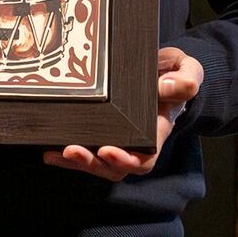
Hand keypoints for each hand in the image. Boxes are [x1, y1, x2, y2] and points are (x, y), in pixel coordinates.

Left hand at [44, 46, 203, 181]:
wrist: (164, 71)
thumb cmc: (175, 73)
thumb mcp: (188, 69)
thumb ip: (186, 79)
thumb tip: (167, 88)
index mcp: (159, 129)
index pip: (145, 156)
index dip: (127, 160)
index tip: (108, 150)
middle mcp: (138, 141)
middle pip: (116, 167)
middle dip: (94, 164)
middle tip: (73, 151)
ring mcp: (119, 139)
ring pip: (99, 164)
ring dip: (78, 163)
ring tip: (57, 153)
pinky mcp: (102, 133)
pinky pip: (86, 150)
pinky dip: (67, 156)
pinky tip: (50, 152)